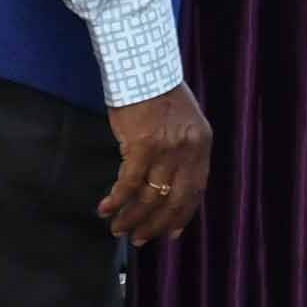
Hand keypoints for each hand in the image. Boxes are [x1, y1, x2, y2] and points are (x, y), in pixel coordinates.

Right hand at [104, 82, 215, 245]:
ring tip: (118, 229)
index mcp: (201, 145)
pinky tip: (105, 208)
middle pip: (174, 201)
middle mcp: (188, 151)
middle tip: (139, 239)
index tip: (170, 233)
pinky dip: (116, 200)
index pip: (195, 191)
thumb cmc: (159, 92)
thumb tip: (167, 183)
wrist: (143, 67)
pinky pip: (128, 184)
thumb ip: (182, 151)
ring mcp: (166, 150)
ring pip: (149, 197)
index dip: (182, 216)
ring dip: (132, 217)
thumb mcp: (184, 122)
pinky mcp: (141, 147)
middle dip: (155, 225)